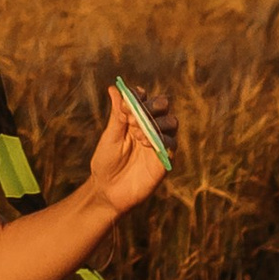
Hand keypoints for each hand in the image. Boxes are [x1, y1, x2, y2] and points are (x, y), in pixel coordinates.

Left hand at [85, 93, 168, 223]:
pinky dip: (161, 138)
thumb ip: (117, 114)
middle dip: (152, 105)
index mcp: (135, 118)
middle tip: (134, 117)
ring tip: (137, 134)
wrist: (109, 191)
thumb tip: (114, 88)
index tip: (126, 102)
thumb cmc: (106, 162)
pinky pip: (172, 142)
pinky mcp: (165, 157)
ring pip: (171, 121)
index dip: (137, 96)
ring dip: (156, 122)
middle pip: (162, 105)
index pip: (143, 98)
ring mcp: (159, 141)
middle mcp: (150, 126)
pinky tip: (145, 143)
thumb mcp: (110, 137)